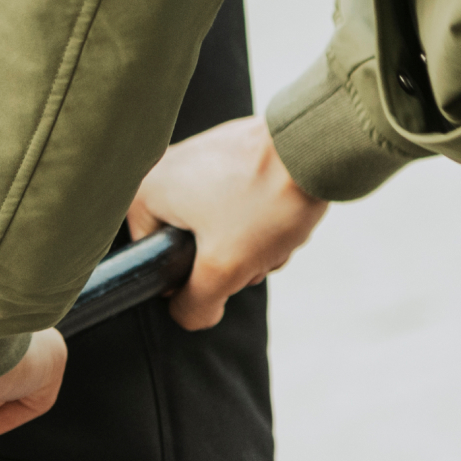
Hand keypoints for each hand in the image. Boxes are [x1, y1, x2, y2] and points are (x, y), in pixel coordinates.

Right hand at [128, 115, 327, 329]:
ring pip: (218, 222)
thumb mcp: (225, 268)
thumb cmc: (264, 200)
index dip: (191, 276)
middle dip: (229, 258)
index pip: (153, 256)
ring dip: (249, 240)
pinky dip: (260, 213)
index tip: (224, 266)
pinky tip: (283, 212)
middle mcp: (163, 166)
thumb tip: (187, 314)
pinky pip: (237, 198)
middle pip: (190, 241)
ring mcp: (199, 155)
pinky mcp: (230, 150)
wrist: (315, 145)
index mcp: (145, 191)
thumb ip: (196, 304)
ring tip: (275, 231)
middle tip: (256, 252)